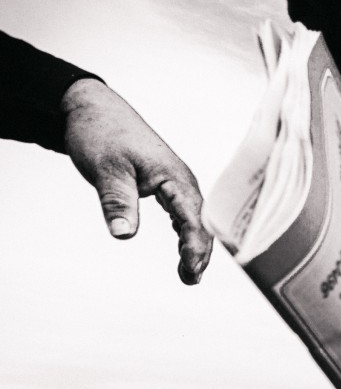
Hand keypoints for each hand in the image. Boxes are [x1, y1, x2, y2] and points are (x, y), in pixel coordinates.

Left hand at [61, 79, 212, 283]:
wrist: (91, 108)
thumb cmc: (101, 132)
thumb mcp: (106, 168)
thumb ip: (118, 201)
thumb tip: (123, 234)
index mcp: (174, 177)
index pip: (193, 218)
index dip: (195, 245)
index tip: (190, 269)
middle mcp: (182, 181)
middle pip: (201, 223)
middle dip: (200, 253)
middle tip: (189, 280)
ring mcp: (176, 184)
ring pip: (195, 221)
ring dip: (195, 247)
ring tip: (188, 275)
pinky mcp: (166, 186)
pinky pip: (184, 215)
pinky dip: (186, 235)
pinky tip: (183, 253)